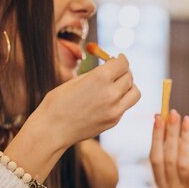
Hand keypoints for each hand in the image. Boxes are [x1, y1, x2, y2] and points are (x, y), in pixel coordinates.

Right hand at [4, 54, 139, 181]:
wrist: (53, 129)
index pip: (122, 63)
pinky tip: (108, 100)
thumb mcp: (78, 80)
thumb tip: (111, 68)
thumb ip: (97, 74)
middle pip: (129, 77)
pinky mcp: (114, 121)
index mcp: (101, 78)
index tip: (118, 58)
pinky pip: (125, 106)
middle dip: (124, 71)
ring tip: (118, 85)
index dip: (120, 59)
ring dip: (129, 86)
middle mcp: (112, 93)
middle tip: (117, 71)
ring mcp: (115, 110)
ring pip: (135, 93)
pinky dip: (121, 100)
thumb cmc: (59, 101)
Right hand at [150, 109, 188, 187]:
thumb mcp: (178, 151)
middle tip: (174, 114)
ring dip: (185, 140)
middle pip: (169, 159)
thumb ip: (168, 139)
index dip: (156, 137)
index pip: (155, 158)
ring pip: (183, 164)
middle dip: (171, 134)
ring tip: (188, 121)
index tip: (158, 117)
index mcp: (161, 181)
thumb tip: (160, 116)